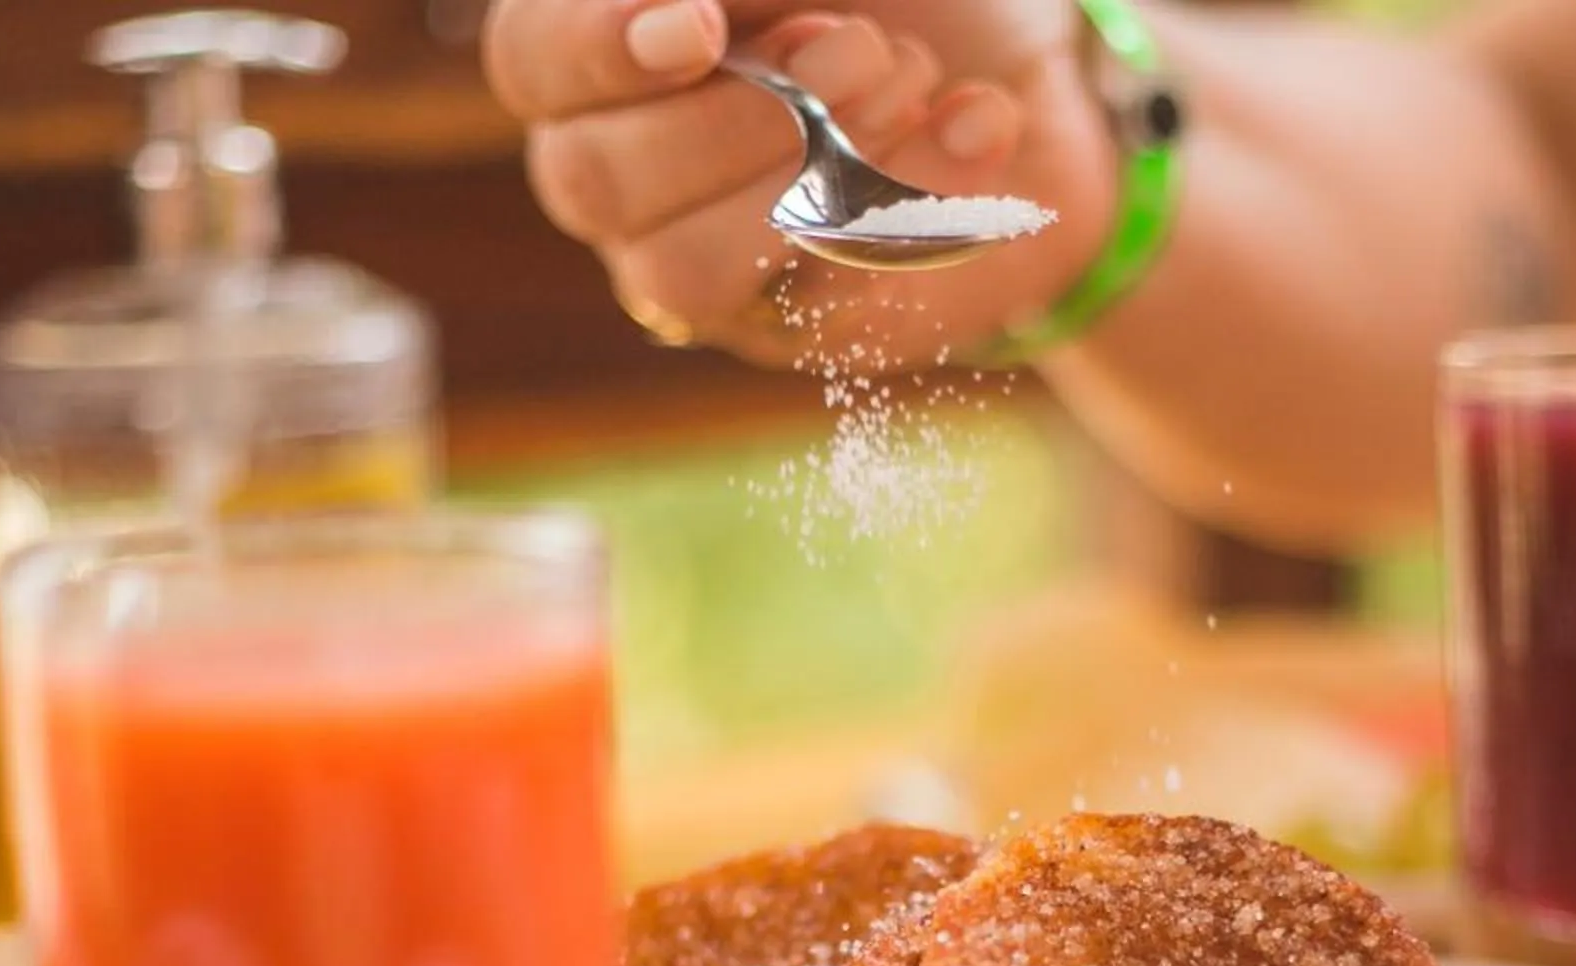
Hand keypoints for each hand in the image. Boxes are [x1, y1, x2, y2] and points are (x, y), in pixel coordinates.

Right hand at [485, 0, 1118, 366]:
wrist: (1042, 54)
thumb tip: (691, 12)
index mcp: (604, 48)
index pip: (533, 62)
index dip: (598, 47)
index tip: (701, 24)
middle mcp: (625, 163)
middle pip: (593, 183)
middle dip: (739, 116)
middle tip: (857, 46)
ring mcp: (705, 256)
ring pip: (682, 274)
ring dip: (812, 177)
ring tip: (906, 83)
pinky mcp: (803, 325)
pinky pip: (823, 306)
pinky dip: (919, 198)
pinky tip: (979, 119)